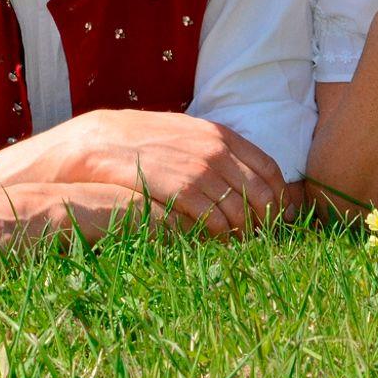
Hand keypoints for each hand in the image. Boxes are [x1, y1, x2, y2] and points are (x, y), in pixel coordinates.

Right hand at [41, 109, 293, 234]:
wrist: (98, 141)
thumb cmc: (142, 142)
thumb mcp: (184, 135)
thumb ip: (213, 151)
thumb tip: (243, 176)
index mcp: (220, 134)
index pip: (269, 169)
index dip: (278, 196)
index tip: (277, 216)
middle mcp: (216, 150)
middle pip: (262, 193)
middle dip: (265, 219)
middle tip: (261, 237)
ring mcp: (200, 169)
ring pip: (240, 211)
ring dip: (243, 232)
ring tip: (238, 243)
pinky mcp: (181, 190)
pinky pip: (215, 220)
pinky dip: (220, 236)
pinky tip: (215, 241)